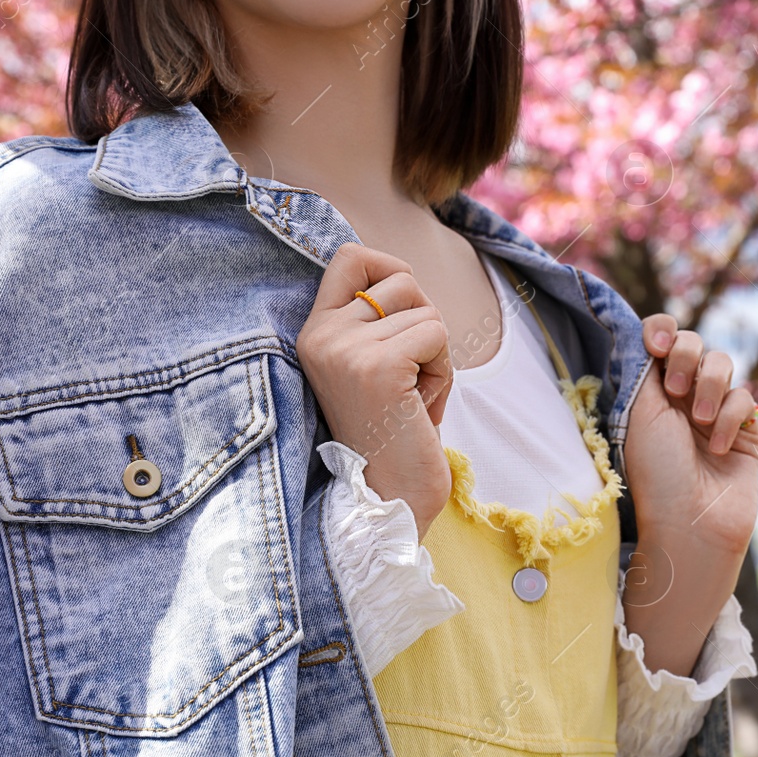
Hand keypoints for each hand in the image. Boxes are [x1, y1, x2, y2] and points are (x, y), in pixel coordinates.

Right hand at [298, 243, 453, 538]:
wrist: (391, 498)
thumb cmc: (393, 433)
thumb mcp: (373, 365)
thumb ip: (375, 321)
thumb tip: (401, 273)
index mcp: (313, 334)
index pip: (349, 257)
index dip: (389, 267)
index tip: (405, 307)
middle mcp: (321, 337)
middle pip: (401, 279)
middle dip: (424, 321)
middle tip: (412, 374)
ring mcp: (346, 350)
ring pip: (426, 309)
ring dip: (436, 353)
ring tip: (414, 396)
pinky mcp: (379, 366)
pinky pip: (437, 333)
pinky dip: (444, 370)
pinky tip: (422, 406)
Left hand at [619, 314, 757, 672]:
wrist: (690, 521)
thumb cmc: (656, 472)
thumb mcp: (640, 413)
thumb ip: (647, 368)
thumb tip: (649, 333)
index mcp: (650, 391)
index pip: (660, 338)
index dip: (661, 330)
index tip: (656, 345)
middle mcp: (681, 397)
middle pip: (694, 343)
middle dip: (687, 358)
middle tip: (676, 392)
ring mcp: (715, 411)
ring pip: (723, 364)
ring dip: (710, 386)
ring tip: (699, 422)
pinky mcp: (745, 429)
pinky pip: (745, 398)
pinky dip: (730, 418)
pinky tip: (718, 446)